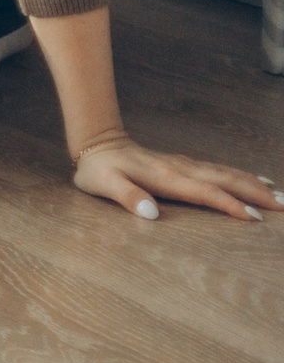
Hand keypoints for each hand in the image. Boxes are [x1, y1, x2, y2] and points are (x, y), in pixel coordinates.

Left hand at [72, 130, 278, 222]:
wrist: (97, 144)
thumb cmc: (98, 170)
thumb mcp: (103, 184)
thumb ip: (126, 196)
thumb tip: (150, 213)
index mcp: (166, 178)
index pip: (206, 192)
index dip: (230, 205)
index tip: (255, 218)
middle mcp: (182, 169)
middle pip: (227, 181)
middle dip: (258, 194)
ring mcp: (185, 165)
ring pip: (228, 174)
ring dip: (256, 185)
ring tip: (281, 196)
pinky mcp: (185, 165)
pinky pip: (221, 171)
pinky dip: (243, 177)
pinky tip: (259, 180)